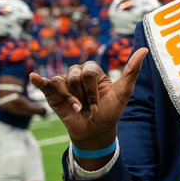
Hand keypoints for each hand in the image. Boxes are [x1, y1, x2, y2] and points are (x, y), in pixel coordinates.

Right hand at [29, 48, 147, 147]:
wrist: (94, 131)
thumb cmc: (110, 111)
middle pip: (74, 76)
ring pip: (61, 81)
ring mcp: (65, 83)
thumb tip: (145, 50)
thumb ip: (132, 71)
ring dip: (69, 98)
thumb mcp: (123, 92)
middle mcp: (78, 74)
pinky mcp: (52, 93)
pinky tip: (34, 77)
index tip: (97, 103)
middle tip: (87, 107)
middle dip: (82, 96)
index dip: (91, 90)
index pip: (88, 72)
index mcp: (94, 71)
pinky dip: (39, 81)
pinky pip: (45, 83)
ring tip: (77, 108)